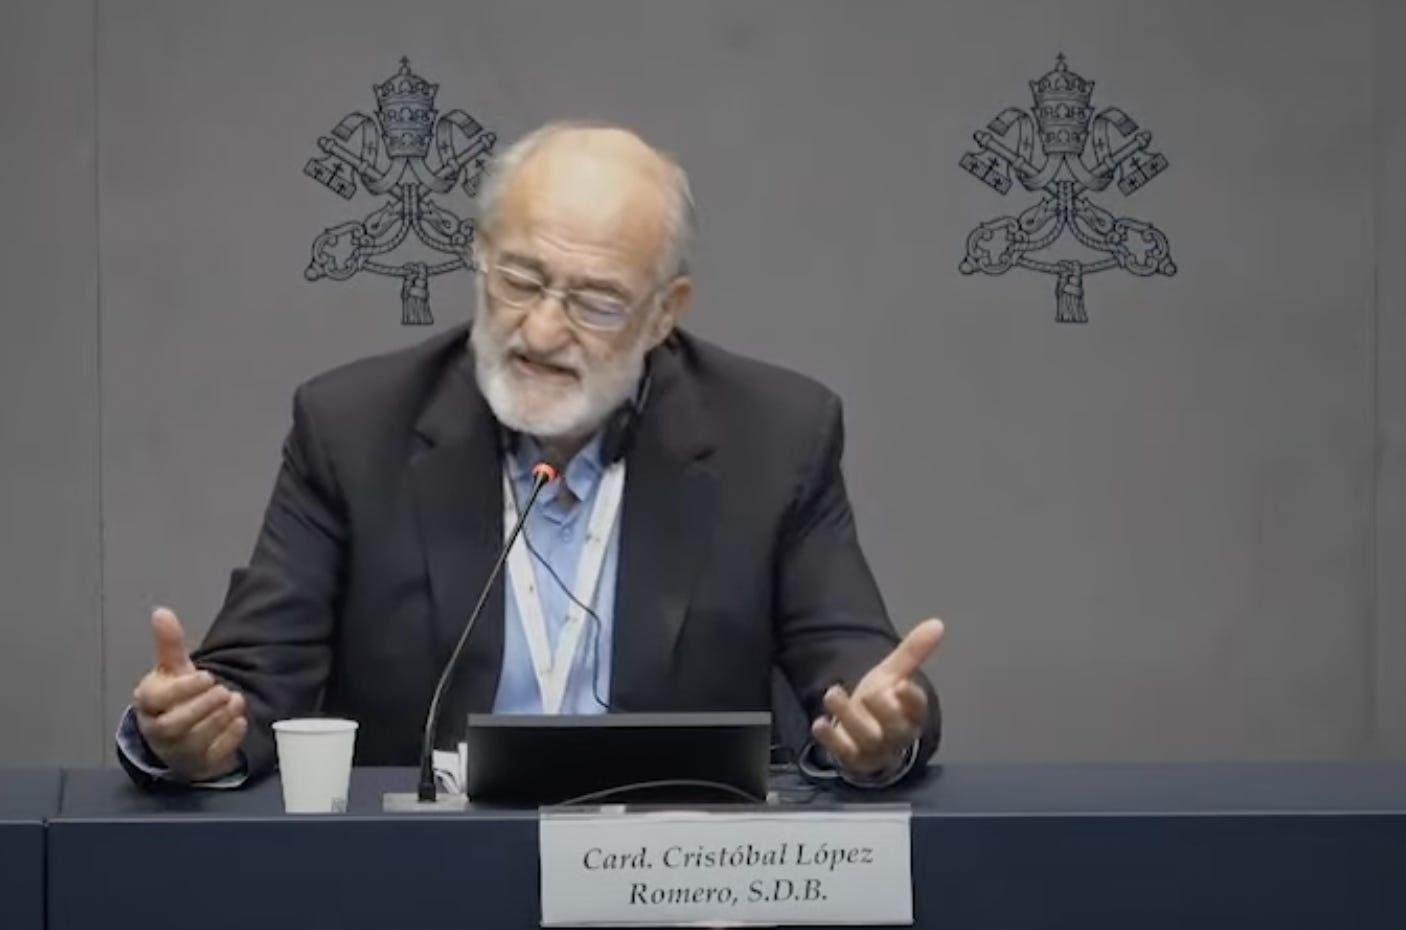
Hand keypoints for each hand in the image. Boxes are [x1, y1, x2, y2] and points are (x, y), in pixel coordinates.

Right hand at [133, 608, 246, 780]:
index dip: (182, 689)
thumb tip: (161, 612)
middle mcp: (158, 731)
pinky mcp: (200, 763)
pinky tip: (241, 722)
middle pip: (174, 725)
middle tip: (223, 688)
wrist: (182, 733)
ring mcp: (179, 750)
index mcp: (148, 705)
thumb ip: (169, 644)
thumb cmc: (176, 697)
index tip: (207, 675)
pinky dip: (229, 740)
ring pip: (194, 742)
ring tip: (235, 699)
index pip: (156, 701)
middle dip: (202, 706)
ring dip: (218, 720)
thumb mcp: (172, 669)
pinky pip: (213, 757)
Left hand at [812, 618, 943, 775]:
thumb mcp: (894, 675)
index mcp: (912, 714)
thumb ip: (913, 652)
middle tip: (868, 693)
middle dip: (882, 710)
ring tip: (832, 694)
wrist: (860, 735)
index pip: (918, 709)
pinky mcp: (854, 761)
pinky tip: (820, 723)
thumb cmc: (881, 704)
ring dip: (848, 717)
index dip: (912, 699)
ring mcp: (875, 751)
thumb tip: (937, 623)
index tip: (902, 685)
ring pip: (867, 739)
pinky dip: (831, 739)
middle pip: (896, 728)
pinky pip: (843, 754)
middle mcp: (897, 736)